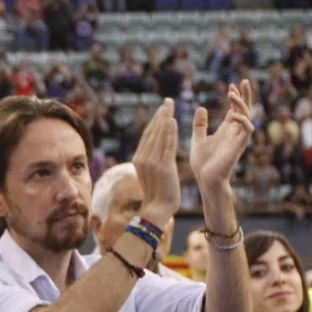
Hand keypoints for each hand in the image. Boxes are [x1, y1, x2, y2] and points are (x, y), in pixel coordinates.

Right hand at [130, 101, 181, 221]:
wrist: (157, 209)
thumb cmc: (157, 194)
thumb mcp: (150, 174)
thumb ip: (151, 161)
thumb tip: (154, 151)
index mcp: (138, 159)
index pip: (147, 135)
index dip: (155, 120)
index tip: (162, 109)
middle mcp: (143, 158)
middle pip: (152, 131)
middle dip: (161, 114)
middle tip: (168, 101)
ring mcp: (152, 162)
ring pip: (159, 135)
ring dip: (166, 118)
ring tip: (171, 106)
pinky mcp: (163, 167)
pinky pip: (167, 145)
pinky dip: (169, 132)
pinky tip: (172, 120)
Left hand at [189, 80, 255, 191]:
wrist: (206, 180)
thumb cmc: (203, 163)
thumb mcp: (198, 139)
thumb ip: (200, 125)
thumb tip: (201, 108)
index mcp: (227, 130)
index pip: (235, 109)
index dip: (235, 97)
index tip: (231, 85)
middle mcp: (235, 132)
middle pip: (245, 109)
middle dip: (246, 96)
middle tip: (245, 81)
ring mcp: (238, 139)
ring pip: (247, 117)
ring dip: (241, 104)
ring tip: (232, 94)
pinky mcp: (239, 146)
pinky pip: (247, 131)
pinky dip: (243, 121)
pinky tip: (234, 114)